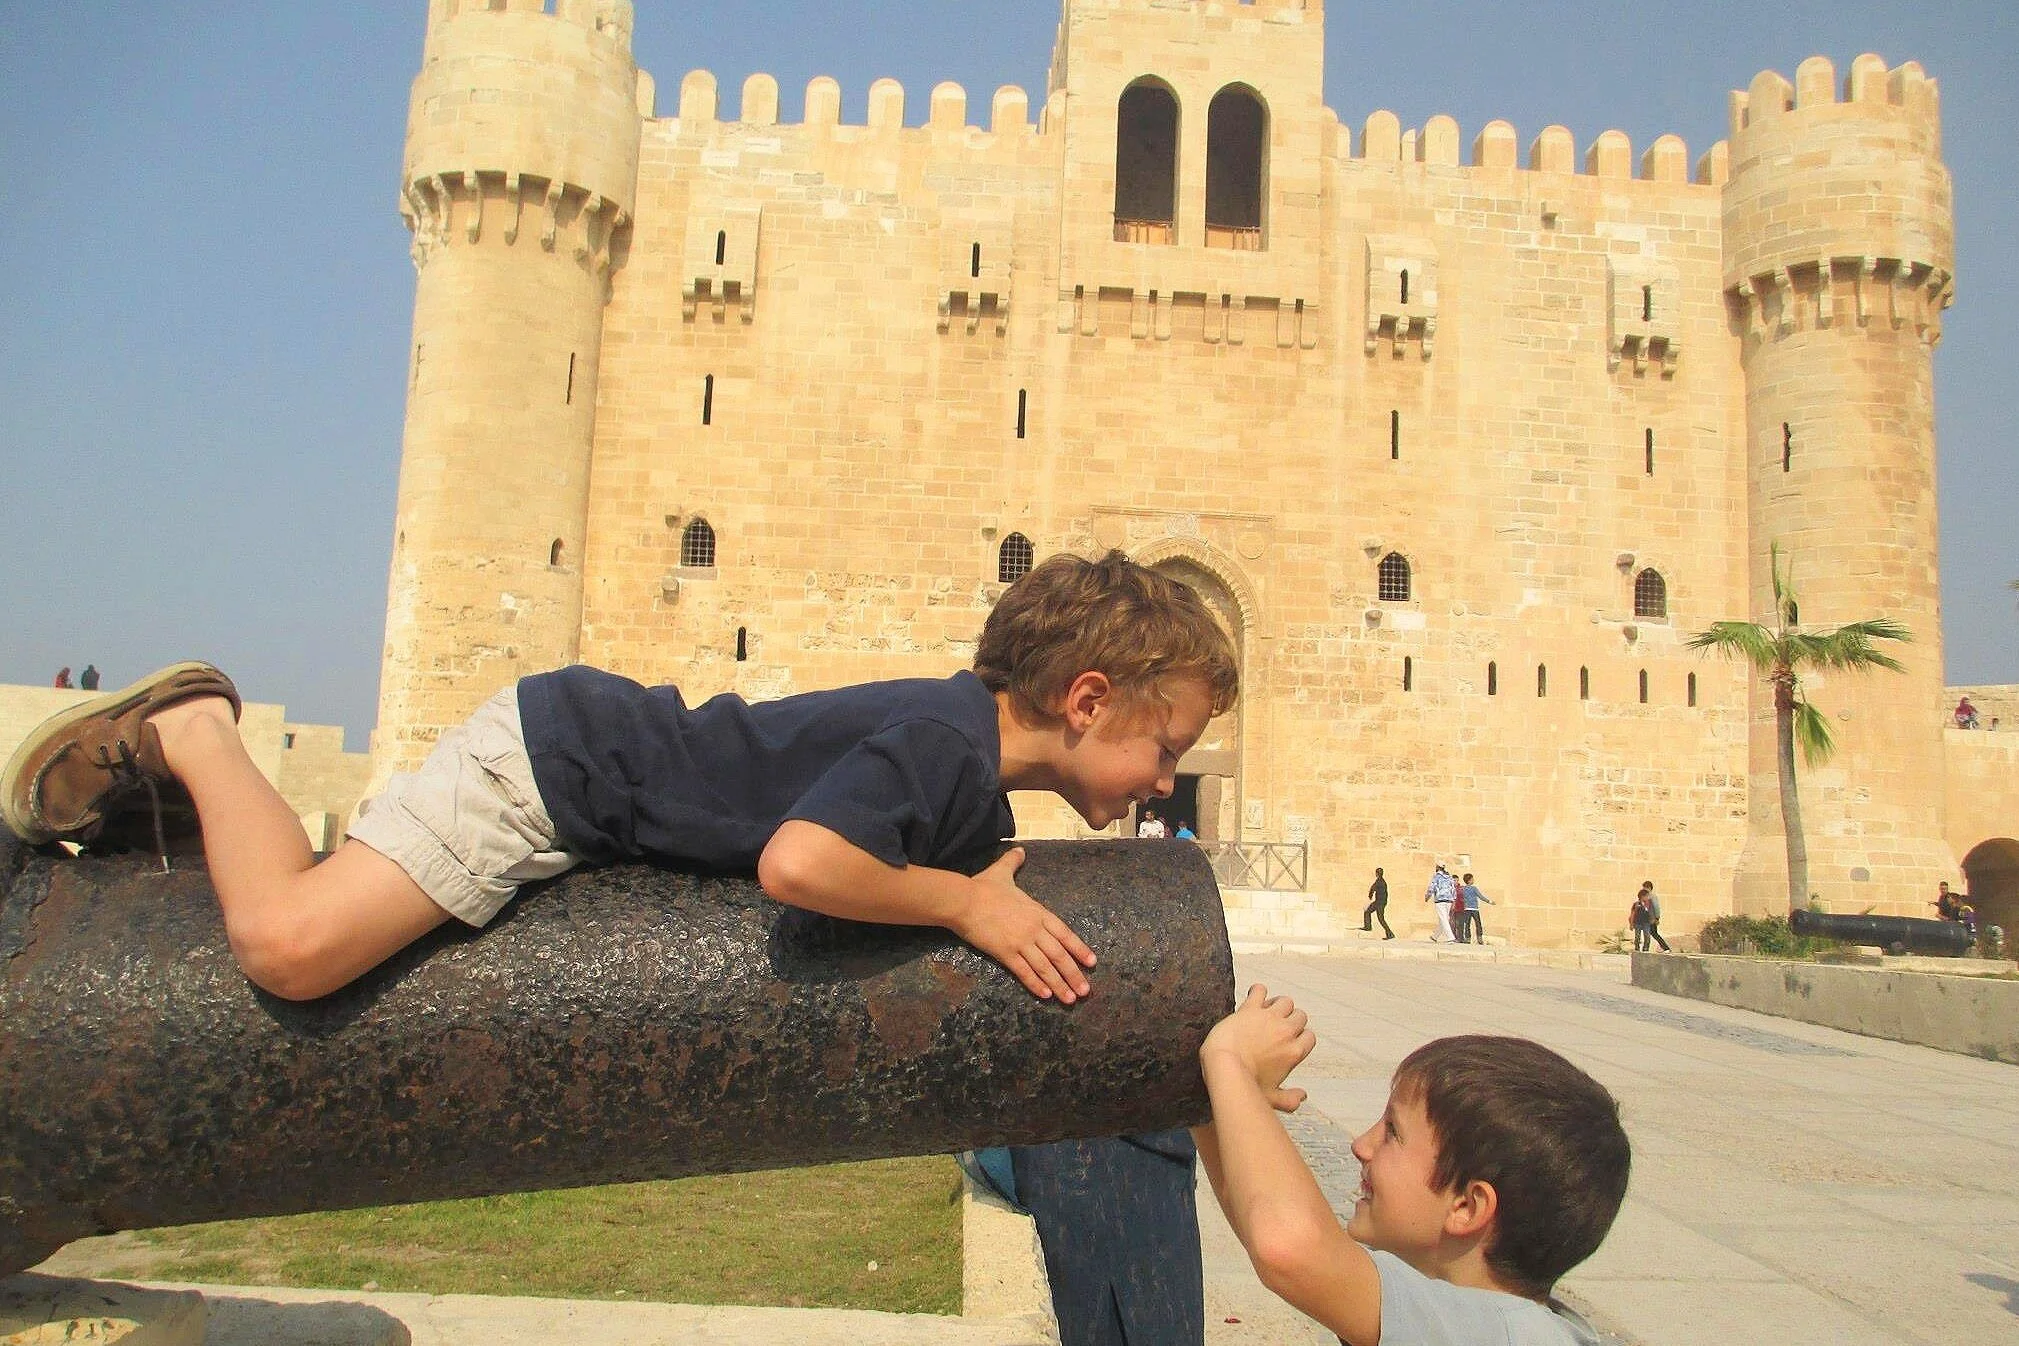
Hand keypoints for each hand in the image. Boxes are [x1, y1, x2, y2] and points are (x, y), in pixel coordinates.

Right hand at [954, 847, 1097, 1003]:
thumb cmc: (983, 887)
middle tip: (1085, 991)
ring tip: (1070, 999)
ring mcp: (1020, 942)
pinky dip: (1036, 984)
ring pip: (1046, 967)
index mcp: (1038, 912)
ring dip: (1060, 984)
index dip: (1079, 949)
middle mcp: (1034, 929)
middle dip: (1074, 974)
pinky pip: (1024, 972)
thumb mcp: (1002, 871)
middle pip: (1059, 955)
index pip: (1065, 933)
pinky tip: (1045, 995)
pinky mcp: (1005, 953)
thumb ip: (1013, 862)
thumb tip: (1020, 850)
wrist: (963, 900)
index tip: (1092, 963)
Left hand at [1200, 984, 1314, 1111]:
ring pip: (1286, 1001)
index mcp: (1294, 1052)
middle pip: (1300, 1016)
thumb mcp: (1272, 1098)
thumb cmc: (1245, 1084)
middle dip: (1291, 1020)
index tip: (1291, 1039)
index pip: (1309, 1037)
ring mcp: (1269, 1017)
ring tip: (1268, 1010)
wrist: (1225, 1067)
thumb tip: (1301, 1097)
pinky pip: (1260, 990)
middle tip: (1278, 1025)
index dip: (1300, 1037)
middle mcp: (1285, 1032)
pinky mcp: (1250, 1008)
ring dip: (1279, 1005)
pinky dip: (1258, 990)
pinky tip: (1254, 995)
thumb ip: (1290, 1099)